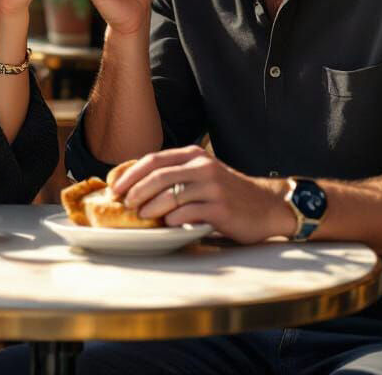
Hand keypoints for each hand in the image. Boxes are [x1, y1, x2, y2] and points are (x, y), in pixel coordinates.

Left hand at [109, 146, 293, 243]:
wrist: (266, 206)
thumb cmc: (228, 193)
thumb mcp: (202, 175)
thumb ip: (176, 175)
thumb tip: (136, 186)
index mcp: (194, 155)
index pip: (153, 159)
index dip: (131, 173)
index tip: (115, 187)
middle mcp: (202, 167)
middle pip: (158, 175)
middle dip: (135, 190)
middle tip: (123, 203)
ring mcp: (212, 187)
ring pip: (170, 194)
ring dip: (150, 207)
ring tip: (141, 215)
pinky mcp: (220, 208)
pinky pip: (187, 213)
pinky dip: (172, 219)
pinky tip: (166, 225)